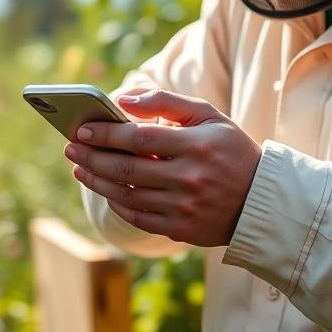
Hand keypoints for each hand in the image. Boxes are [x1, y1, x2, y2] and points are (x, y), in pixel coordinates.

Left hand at [65, 89, 262, 246]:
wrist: (260, 200)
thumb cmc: (229, 149)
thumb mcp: (208, 116)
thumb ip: (166, 102)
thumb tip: (123, 100)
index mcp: (196, 146)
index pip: (139, 138)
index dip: (107, 133)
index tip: (82, 128)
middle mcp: (190, 179)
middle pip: (127, 168)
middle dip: (92, 157)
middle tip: (70, 147)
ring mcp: (184, 208)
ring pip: (127, 194)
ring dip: (97, 181)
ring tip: (79, 167)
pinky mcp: (181, 230)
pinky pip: (138, 218)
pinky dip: (117, 203)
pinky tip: (104, 190)